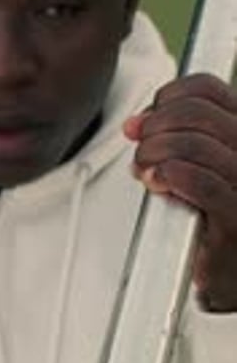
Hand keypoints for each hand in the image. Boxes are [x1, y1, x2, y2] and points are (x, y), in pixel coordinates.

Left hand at [123, 73, 236, 312]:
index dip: (167, 97)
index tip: (147, 120)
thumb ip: (170, 138)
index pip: (207, 88)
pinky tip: (158, 183)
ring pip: (195, 144)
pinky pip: (203, 184)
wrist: (232, 274)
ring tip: (146, 172)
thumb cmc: (215, 221)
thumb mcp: (198, 166)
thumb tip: (135, 123)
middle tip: (141, 151)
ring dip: (155, 153)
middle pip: (196, 112)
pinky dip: (172, 177)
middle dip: (154, 127)